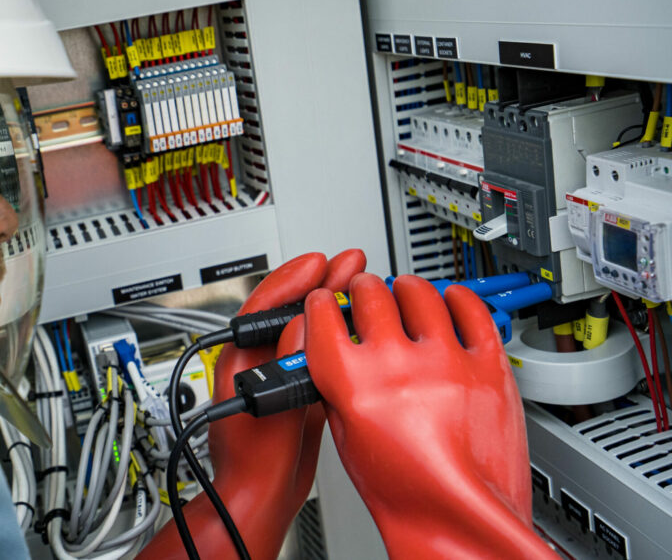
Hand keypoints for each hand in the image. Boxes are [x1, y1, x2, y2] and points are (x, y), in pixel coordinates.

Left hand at [140, 249, 365, 559]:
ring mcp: (280, 371)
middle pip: (290, 310)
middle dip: (320, 283)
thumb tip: (301, 321)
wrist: (261, 498)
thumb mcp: (271, 413)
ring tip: (360, 283)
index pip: (263, 306)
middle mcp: (260, 360)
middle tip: (350, 262)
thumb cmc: (250, 466)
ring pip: (308, 327)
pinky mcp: (300, 386)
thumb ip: (284, 369)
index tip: (317, 261)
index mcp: (240, 360)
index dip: (292, 279)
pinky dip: (341, 334)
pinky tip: (361, 323)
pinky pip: (321, 349)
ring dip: (333, 305)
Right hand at [304, 274, 555, 558]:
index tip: (326, 302)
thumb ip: (340, 389)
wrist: (462, 523)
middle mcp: (397, 365)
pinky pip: (473, 311)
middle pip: (370, 294)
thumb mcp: (346, 439)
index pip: (324, 315)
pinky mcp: (488, 366)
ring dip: (405, 287)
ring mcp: (446, 362)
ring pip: (420, 293)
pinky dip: (457, 297)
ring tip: (404, 290)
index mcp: (352, 384)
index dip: (322, 304)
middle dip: (361, 289)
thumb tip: (339, 355)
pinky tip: (449, 299)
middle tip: (363, 291)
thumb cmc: (407, 495)